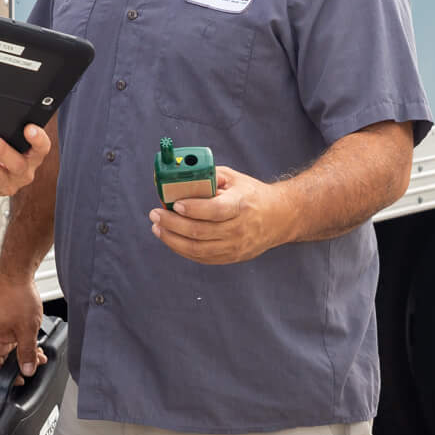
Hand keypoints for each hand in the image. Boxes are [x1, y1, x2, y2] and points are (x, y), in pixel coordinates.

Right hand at [0, 275, 46, 379]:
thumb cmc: (18, 297)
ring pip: (9, 350)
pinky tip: (34, 341)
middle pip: (2, 361)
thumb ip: (27, 352)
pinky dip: (24, 344)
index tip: (22, 378)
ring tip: (39, 353)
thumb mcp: (27, 330)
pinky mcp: (5, 323)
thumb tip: (28, 370)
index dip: (7, 377)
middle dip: (21, 365)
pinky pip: (13, 340)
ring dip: (25, 353)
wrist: (17, 276)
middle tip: (36, 362)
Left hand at [146, 165, 294, 264]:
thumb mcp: (234, 178)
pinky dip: (182, 249)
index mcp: (241, 205)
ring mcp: (236, 246)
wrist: (279, 217)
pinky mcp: (232, 257)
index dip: (193, 209)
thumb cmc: (251, 194)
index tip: (175, 204)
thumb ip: (208, 177)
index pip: (215, 210)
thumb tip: (179, 176)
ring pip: (198, 249)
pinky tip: (170, 238)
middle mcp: (239, 229)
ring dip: (172, 239)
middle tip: (155, 214)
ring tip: (157, 227)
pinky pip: (202, 258)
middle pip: (200, 231)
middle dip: (172, 223)